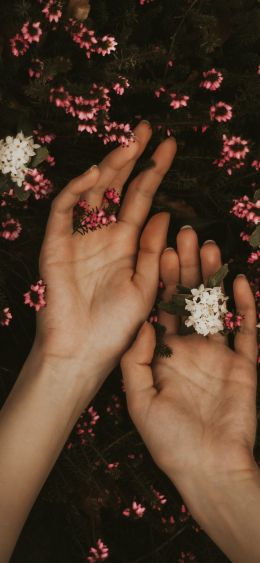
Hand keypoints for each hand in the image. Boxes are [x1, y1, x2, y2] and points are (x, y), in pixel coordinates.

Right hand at [35, 121, 176, 390]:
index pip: (142, 198)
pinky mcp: (56, 244)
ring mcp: (79, 237)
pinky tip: (95, 175)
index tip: (170, 146)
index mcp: (126, 243)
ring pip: (91, 191)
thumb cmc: (117, 325)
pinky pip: (64, 210)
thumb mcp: (146, 286)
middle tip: (146, 129)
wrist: (83, 351)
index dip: (154, 171)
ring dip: (108, 167)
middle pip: (117, 187)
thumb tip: (165, 213)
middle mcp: (103, 234)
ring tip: (129, 145)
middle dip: (131, 157)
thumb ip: (152, 250)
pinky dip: (76, 191)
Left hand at [121, 227, 257, 483]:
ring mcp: (220, 355)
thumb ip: (136, 361)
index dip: (160, 281)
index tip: (158, 251)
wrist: (209, 469)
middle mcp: (192, 349)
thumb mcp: (140, 401)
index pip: (162, 309)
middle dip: (187, 269)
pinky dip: (243, 306)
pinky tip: (237, 282)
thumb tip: (140, 325)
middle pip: (189, 300)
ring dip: (213, 279)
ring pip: (216, 308)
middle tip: (185, 237)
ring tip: (209, 249)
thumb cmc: (170, 441)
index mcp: (165, 355)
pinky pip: (246, 330)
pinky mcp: (245, 364)